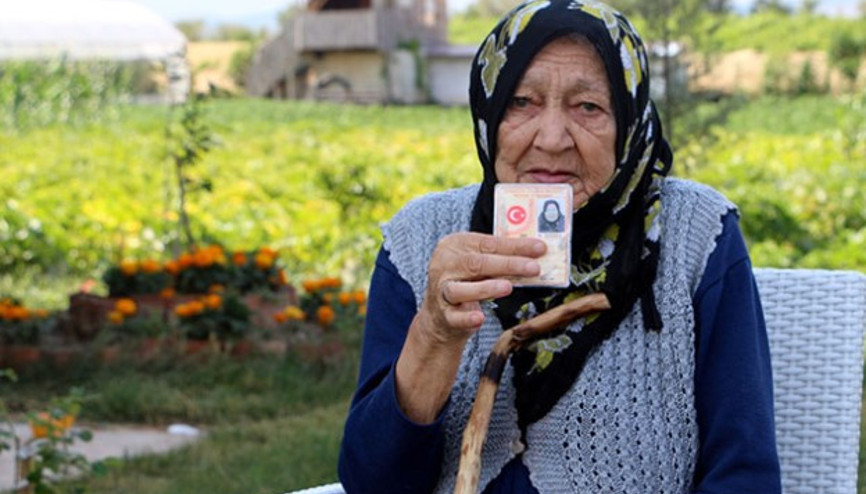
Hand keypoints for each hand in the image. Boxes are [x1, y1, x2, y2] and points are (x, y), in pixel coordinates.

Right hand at [395, 232, 545, 422]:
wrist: (441, 313)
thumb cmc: (466, 280)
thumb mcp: (480, 263)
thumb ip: (500, 256)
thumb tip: (535, 253)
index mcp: (454, 245)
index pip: (487, 243)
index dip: (515, 245)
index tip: (539, 248)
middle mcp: (444, 265)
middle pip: (476, 263)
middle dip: (507, 265)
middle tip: (533, 268)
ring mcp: (441, 291)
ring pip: (461, 289)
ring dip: (485, 288)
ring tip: (507, 287)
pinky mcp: (443, 314)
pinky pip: (455, 316)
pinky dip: (467, 317)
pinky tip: (479, 318)